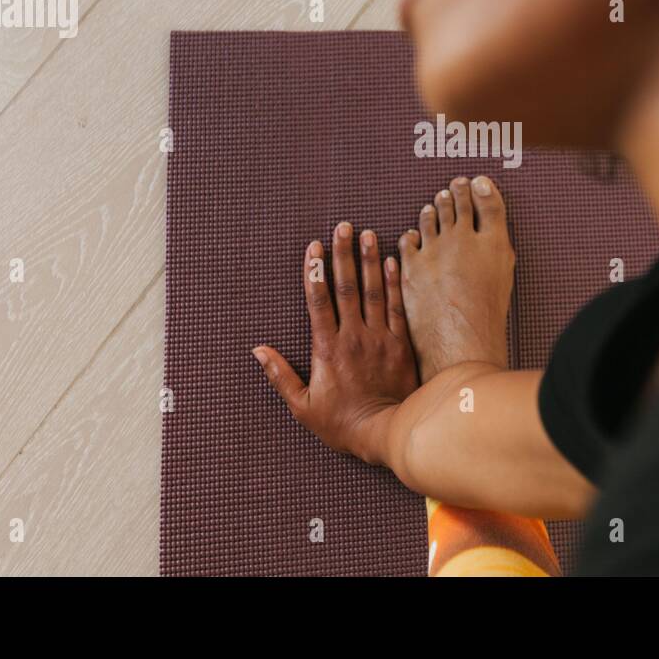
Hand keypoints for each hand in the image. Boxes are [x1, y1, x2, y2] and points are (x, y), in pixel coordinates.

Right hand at [254, 222, 417, 465]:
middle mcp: (353, 336)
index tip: (314, 246)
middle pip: (346, 287)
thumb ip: (280, 376)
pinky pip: (397, 307)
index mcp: (327, 348)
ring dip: (370, 260)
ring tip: (368, 234)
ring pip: (374, 291)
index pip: (319, 300)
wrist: (389, 432)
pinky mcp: (401, 343)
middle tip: (343, 226)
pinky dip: (395, 283)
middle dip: (344, 254)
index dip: (315, 271)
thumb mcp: (304, 406)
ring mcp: (379, 337)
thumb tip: (258, 350)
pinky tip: (393, 261)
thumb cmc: (343, 423)